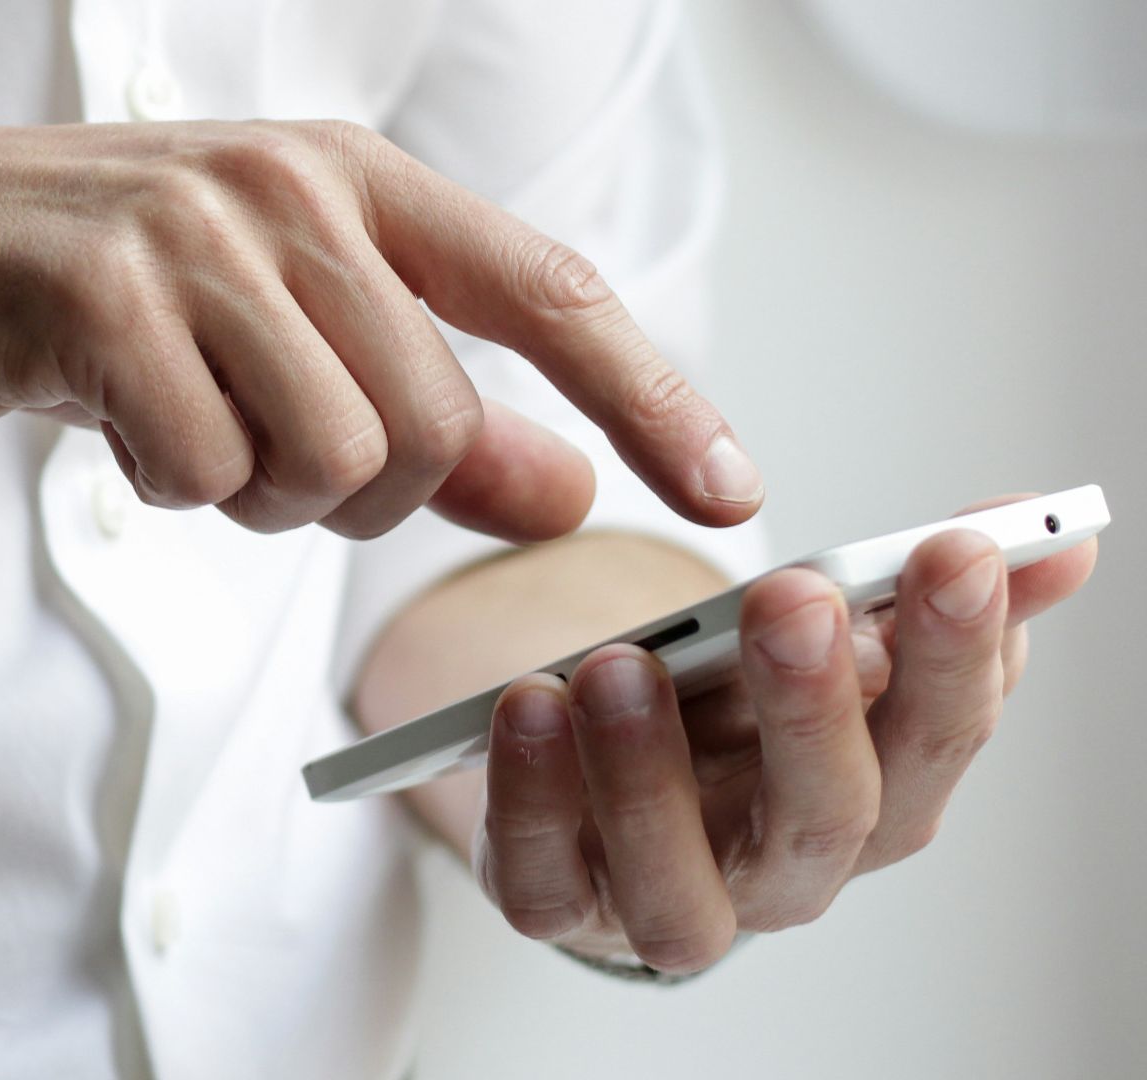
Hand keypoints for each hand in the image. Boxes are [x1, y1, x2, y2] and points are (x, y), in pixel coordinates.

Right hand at [0, 121, 763, 540]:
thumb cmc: (77, 299)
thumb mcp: (268, 337)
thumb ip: (427, 413)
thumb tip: (565, 489)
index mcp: (350, 178)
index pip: (549, 292)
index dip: (653, 397)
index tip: (731, 491)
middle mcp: (290, 185)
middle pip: (430, 422)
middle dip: (354, 492)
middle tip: (253, 456)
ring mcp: (194, 231)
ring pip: (330, 456)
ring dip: (255, 494)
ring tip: (177, 426)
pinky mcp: (100, 295)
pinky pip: (206, 473)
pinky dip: (167, 489)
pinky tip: (108, 421)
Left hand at [474, 498, 1098, 972]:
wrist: (606, 779)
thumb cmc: (732, 712)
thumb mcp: (824, 639)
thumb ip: (921, 591)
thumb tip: (1055, 535)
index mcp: (875, 796)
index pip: (940, 736)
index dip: (958, 651)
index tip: (956, 549)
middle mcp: (785, 871)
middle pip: (825, 818)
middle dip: (815, 707)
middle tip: (793, 599)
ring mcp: (668, 900)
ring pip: (678, 884)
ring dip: (649, 774)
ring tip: (620, 665)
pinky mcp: (559, 904)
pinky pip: (541, 881)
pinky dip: (530, 800)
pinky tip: (526, 706)